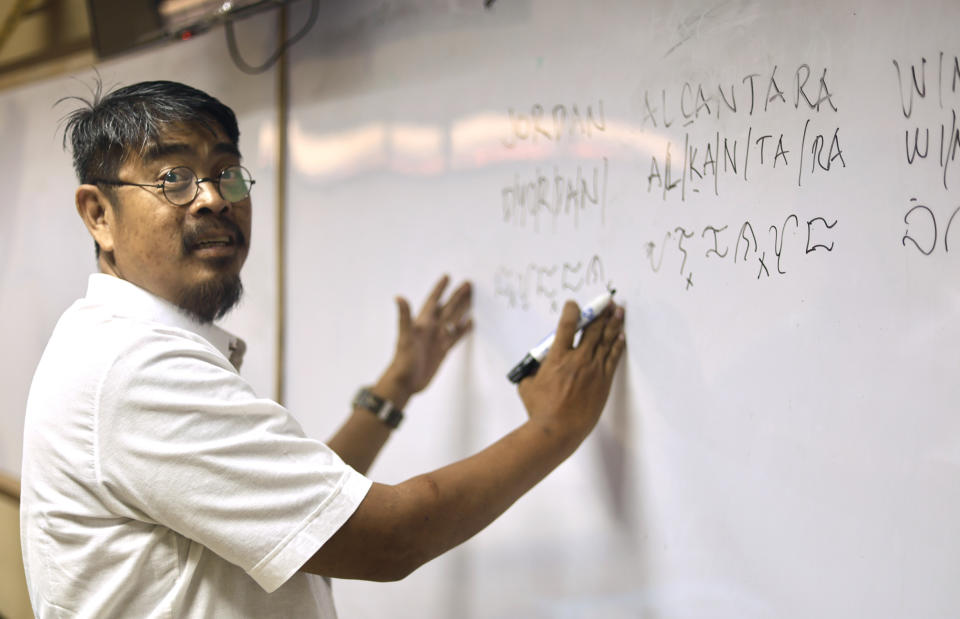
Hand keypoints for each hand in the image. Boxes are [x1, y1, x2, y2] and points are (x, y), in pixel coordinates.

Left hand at [379, 275, 472, 402]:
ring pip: (453, 320)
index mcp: (422, 323)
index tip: (447, 277)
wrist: (406, 382)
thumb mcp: (405, 337)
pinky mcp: (443, 350)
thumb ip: (404, 317)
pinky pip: (456, 337)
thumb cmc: (403, 360)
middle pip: (448, 308)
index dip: (439, 289)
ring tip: (472, 299)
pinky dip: (463, 330)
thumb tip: (398, 297)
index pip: (433, 301)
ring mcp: (438, 339)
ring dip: (462, 309)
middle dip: (457, 296)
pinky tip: (470, 323)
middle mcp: (431, 329)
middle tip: (468, 284)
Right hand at [518, 300, 625, 442]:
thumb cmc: (540, 409)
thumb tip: (538, 366)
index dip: (573, 310)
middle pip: (593, 329)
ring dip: (613, 324)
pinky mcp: (604, 381)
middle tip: (607, 301)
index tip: (574, 304)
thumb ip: (535, 370)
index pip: (567, 324)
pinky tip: (621, 335)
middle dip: (601, 312)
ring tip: (619, 310)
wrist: (558, 430)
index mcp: (557, 357)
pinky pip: (613, 358)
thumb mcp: (528, 384)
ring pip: (606, 340)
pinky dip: (618, 345)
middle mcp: (578, 359)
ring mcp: (593, 369)